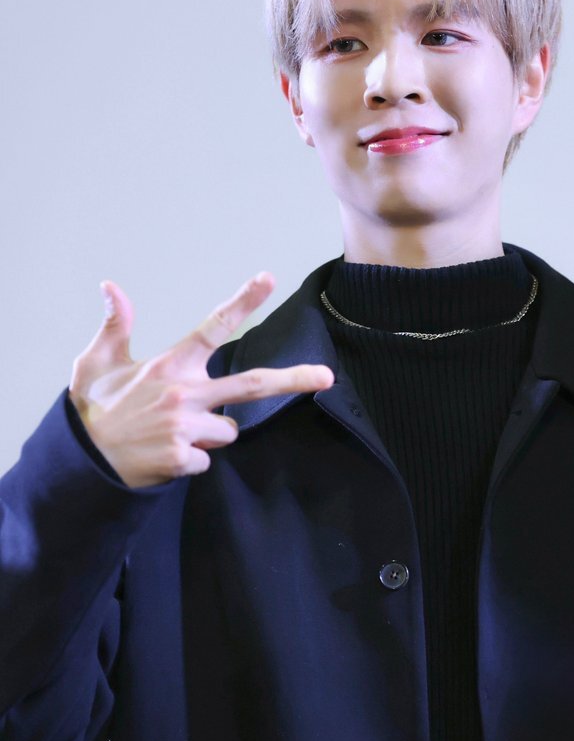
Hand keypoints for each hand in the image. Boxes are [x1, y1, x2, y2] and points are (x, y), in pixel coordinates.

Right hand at [68, 272, 333, 487]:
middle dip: (293, 379)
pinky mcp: (183, 457)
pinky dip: (191, 460)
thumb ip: (114, 326)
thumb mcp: (95, 362)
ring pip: (228, 430)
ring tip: (172, 432)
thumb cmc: (92, 410)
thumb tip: (110, 286)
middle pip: (252, 384)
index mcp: (169, 365)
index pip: (213, 326)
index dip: (243, 301)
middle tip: (327, 377)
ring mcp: (186, 427)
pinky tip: (164, 455)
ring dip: (210, 434)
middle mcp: (184, 393)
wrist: (80, 462)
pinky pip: (207, 459)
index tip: (268, 279)